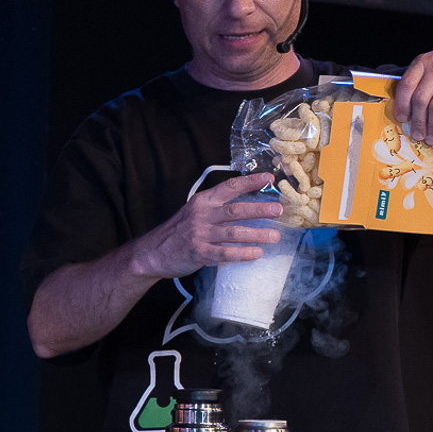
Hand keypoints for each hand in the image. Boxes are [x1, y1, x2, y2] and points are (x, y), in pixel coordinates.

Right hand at [127, 172, 283, 279]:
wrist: (154, 252)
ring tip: (275, 236)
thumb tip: (250, 207)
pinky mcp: (199, 252)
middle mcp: (202, 215)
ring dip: (256, 234)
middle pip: (235, 210)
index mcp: (203, 201)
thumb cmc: (179, 232)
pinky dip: (242, 253)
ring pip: (233, 233)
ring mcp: (200, 234)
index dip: (250, 181)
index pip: (230, 187)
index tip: (269, 178)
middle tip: (278, 209)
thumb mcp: (195, 212)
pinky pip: (225, 253)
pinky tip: (256, 254)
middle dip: (259, 209)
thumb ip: (217, 208)